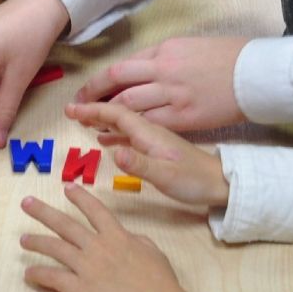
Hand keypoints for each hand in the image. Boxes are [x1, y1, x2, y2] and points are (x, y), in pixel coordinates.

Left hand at [20, 186, 191, 291]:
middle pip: (65, 225)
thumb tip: (126, 236)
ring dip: (36, 242)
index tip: (66, 188)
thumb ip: (135, 240)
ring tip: (23, 239)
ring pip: (54, 248)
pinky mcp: (79, 289)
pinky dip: (38, 274)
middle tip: (27, 203)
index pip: (94, 210)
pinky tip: (29, 273)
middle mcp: (97, 247)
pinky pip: (53, 278)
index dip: (79, 198)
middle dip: (43, 212)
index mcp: (117, 236)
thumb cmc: (161, 284)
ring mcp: (86, 267)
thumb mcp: (153, 252)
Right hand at [70, 101, 228, 211]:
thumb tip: (113, 151)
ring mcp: (154, 137)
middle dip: (93, 109)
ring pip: (123, 121)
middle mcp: (151, 130)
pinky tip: (106, 139)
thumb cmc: (194, 180)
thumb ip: (139, 164)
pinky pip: (130, 133)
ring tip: (83, 120)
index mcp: (150, 132)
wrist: (221, 182)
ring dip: (102, 119)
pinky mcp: (158, 147)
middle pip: (118, 112)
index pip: (117, 113)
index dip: (93, 109)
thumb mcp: (166, 175)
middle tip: (71, 110)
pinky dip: (114, 133)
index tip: (71, 108)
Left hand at [76, 35, 246, 131]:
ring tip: (91, 125)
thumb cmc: (230, 57)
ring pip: (128, 105)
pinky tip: (113, 139)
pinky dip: (127, 133)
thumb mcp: (192, 47)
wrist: (256, 73)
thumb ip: (166, 58)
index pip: (123, 66)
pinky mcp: (185, 115)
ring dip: (105, 116)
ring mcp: (173, 93)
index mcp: (165, 50)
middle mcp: (163, 69)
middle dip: (93, 96)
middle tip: (76, 108)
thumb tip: (147, 67)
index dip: (101, 81)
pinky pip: (149, 125)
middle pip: (117, 82)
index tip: (88, 91)